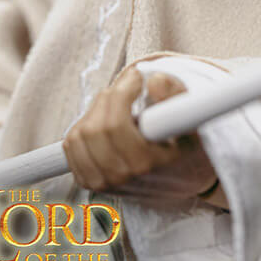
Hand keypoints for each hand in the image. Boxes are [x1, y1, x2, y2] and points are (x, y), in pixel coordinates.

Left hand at [63, 65, 210, 192]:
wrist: (176, 172)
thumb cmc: (181, 141)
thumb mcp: (190, 116)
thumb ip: (175, 93)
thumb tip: (154, 82)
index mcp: (146, 164)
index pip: (115, 125)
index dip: (123, 93)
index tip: (137, 78)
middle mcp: (121, 178)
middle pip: (96, 127)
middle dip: (111, 97)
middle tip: (130, 86)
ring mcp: (101, 182)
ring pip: (81, 133)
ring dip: (97, 110)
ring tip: (120, 106)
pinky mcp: (86, 180)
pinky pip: (70, 144)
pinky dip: (84, 125)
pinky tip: (106, 122)